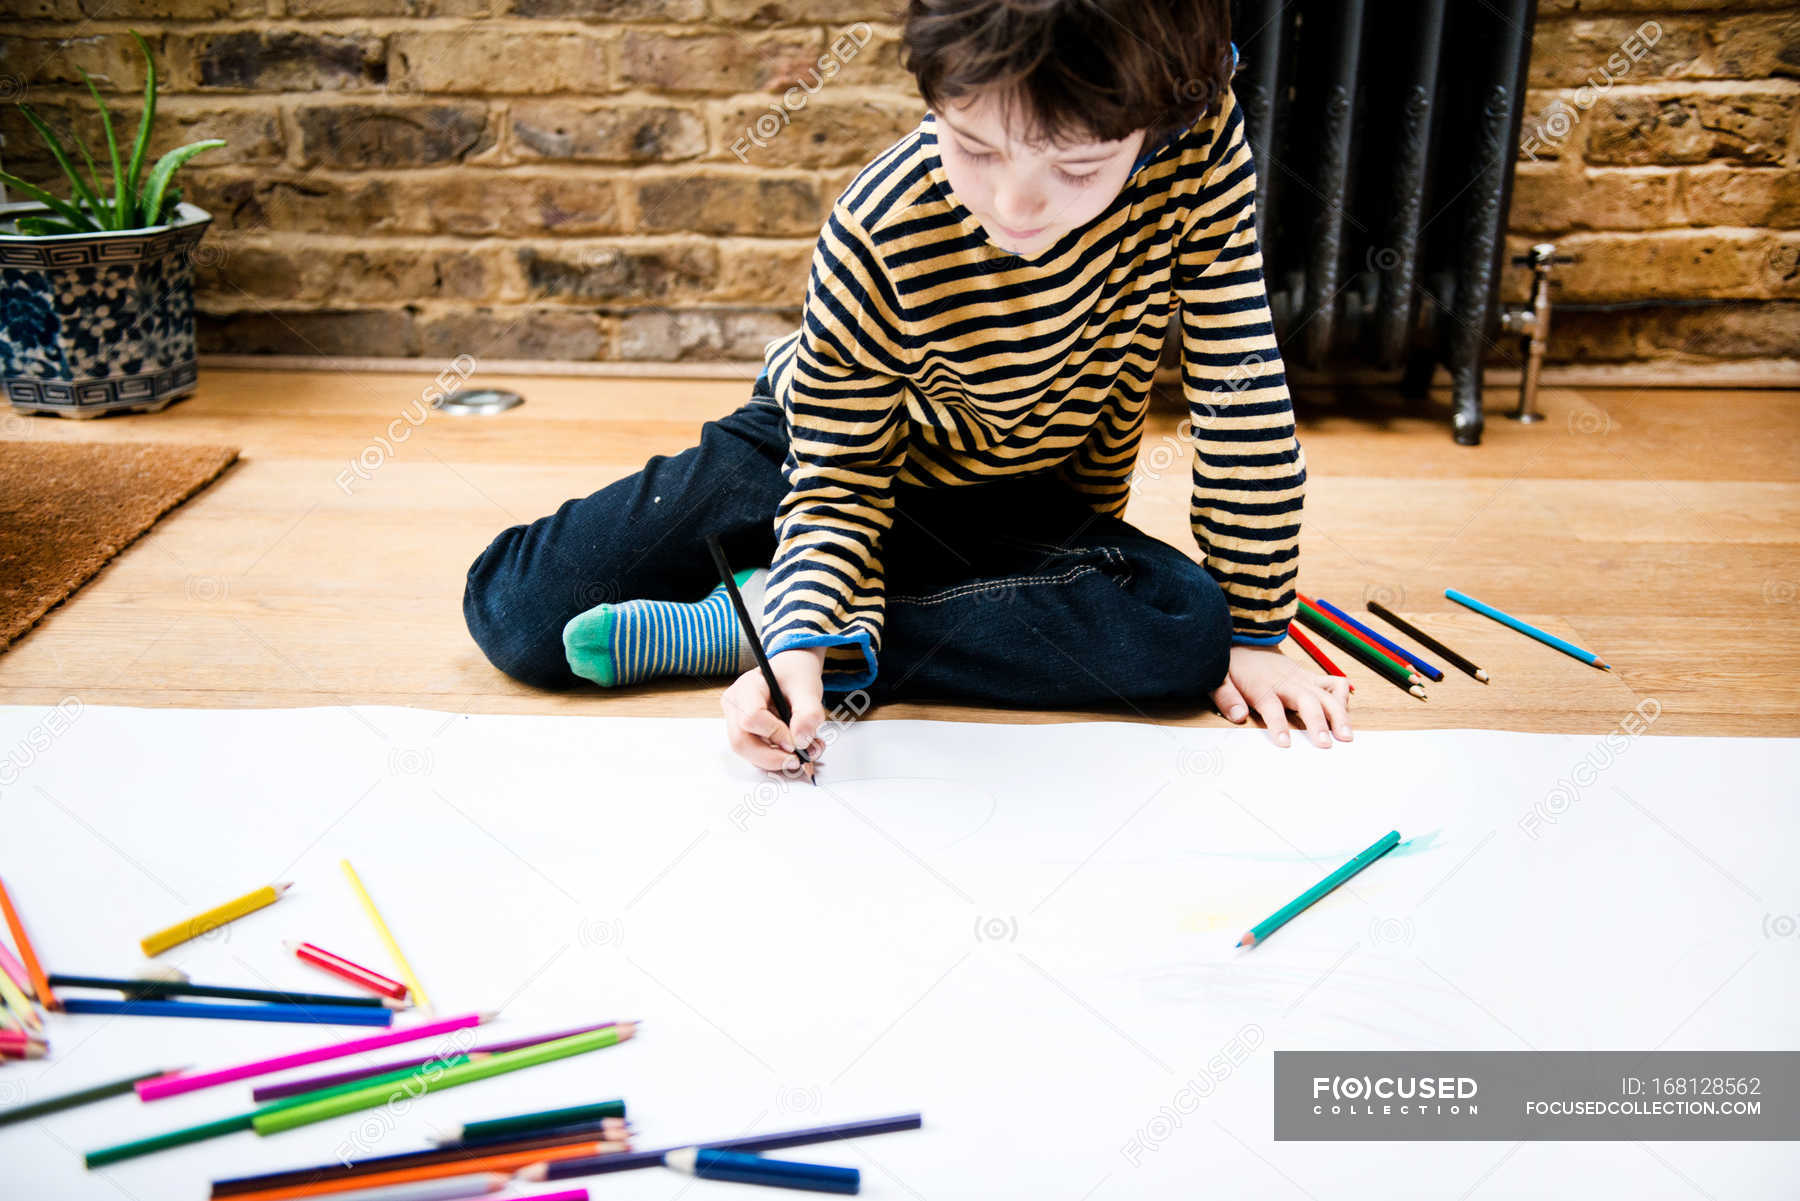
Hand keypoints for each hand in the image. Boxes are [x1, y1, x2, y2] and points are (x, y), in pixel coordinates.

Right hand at [721, 646, 826, 779]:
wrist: (793, 673)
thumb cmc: (795, 674)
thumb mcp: (807, 687)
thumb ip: (809, 713)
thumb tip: (801, 741)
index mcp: (746, 687)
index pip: (751, 717)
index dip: (775, 733)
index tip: (797, 739)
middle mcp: (735, 706)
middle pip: (741, 742)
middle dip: (772, 757)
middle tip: (797, 760)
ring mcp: (737, 722)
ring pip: (748, 753)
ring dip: (777, 760)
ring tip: (804, 752)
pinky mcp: (746, 734)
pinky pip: (756, 755)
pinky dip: (777, 758)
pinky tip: (796, 750)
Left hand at [1211, 644, 1352, 747]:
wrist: (1245, 640)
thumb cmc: (1233, 665)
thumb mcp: (1219, 679)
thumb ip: (1227, 698)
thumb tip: (1238, 716)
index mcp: (1261, 686)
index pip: (1272, 707)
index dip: (1278, 724)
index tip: (1285, 743)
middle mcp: (1286, 682)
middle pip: (1307, 701)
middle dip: (1318, 722)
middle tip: (1326, 743)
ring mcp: (1302, 679)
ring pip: (1326, 694)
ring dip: (1339, 714)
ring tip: (1347, 735)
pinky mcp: (1310, 677)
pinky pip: (1334, 682)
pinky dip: (1343, 695)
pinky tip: (1345, 712)